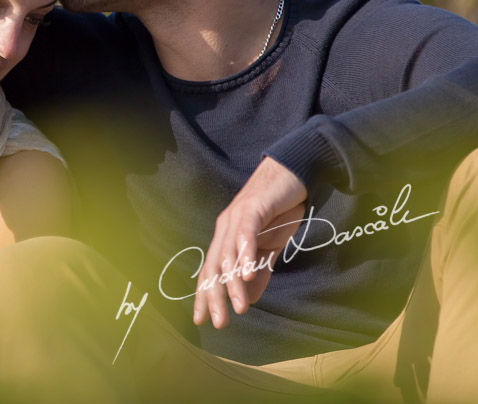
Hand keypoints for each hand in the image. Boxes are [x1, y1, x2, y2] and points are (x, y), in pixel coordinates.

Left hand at [195, 157, 307, 329]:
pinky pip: (245, 234)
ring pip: (228, 255)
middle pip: (213, 266)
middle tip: (218, 322)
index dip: (204, 295)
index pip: (210, 270)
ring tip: (238, 308)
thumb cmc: (281, 210)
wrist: (294, 173)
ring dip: (233, 283)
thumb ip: (257, 270)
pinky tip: (248, 273)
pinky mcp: (252, 208)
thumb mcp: (269, 246)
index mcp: (227, 238)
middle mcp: (225, 228)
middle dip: (213, 296)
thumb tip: (247, 299)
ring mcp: (236, 217)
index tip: (201, 320)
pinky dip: (246, 254)